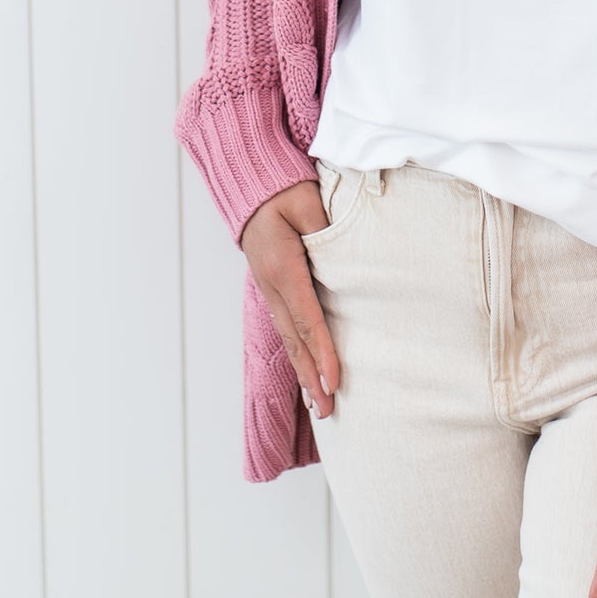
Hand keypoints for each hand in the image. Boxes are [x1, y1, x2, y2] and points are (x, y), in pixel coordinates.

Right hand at [241, 181, 340, 420]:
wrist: (253, 187)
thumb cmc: (285, 191)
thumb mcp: (308, 202)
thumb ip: (326, 230)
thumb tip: (343, 257)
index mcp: (282, 267)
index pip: (307, 317)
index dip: (323, 351)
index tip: (335, 381)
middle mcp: (272, 285)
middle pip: (295, 338)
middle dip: (312, 376)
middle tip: (328, 410)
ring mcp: (269, 289)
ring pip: (289, 338)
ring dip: (304, 371)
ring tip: (319, 405)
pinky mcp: (272, 288)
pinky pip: (286, 326)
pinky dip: (298, 352)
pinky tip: (307, 371)